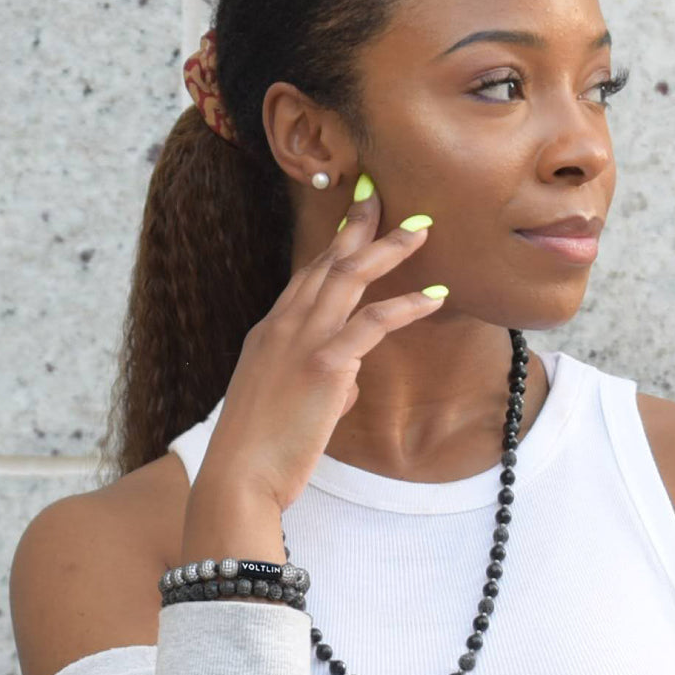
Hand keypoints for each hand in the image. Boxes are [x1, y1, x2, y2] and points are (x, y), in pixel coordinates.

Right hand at [195, 174, 444, 513]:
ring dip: (389, 249)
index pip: (306, 276)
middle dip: (359, 226)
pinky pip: (373, 322)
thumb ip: (320, 384)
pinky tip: (434, 298)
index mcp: (270, 332)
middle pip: (327, 262)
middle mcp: (283, 326)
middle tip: (385, 197)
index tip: (353, 218)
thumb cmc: (260, 451)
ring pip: (350, 277)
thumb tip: (347, 382)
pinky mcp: (325, 366)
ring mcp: (301, 341)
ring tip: (421, 230)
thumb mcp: (286, 405)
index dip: (333, 244)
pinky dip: (406, 306)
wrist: (239, 477)